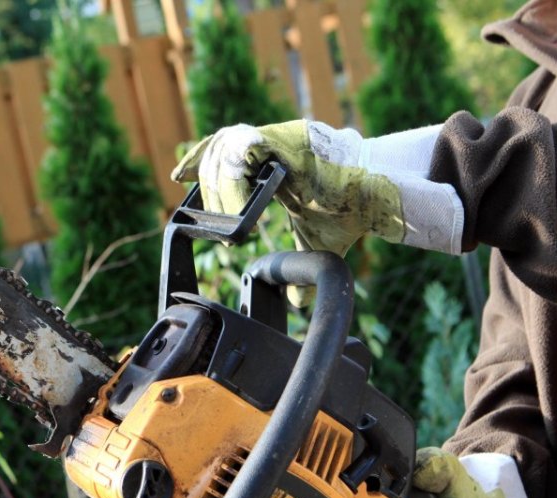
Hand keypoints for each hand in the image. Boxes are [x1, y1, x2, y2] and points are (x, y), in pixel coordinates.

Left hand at [171, 120, 399, 255]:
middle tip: (214, 221)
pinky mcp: (286, 139)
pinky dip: (235, 180)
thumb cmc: (351, 212)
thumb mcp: (316, 243)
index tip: (179, 181)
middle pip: (219, 150)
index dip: (199, 163)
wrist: (377, 197)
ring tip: (227, 218)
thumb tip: (297, 300)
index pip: (224, 151)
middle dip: (208, 186)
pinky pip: (245, 149)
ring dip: (219, 184)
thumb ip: (300, 264)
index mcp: (273, 162)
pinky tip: (239, 210)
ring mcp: (278, 139)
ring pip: (226, 146)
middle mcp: (272, 146)